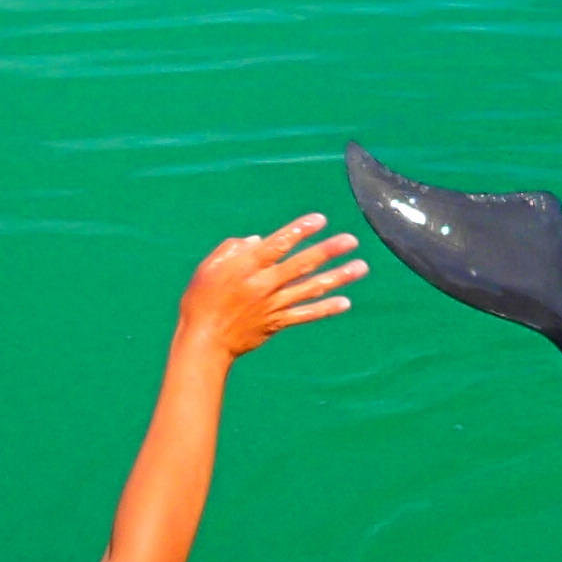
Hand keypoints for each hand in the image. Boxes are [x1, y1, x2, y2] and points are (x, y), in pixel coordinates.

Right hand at [176, 212, 366, 360]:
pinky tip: (345, 302)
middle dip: (329, 251)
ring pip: (310, 288)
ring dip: (338, 278)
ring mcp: (273, 305)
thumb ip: (233, 249)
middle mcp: (264, 284)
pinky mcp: (277, 323)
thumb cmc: (201, 300)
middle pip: (302, 264)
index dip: (300, 230)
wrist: (203, 341)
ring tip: (361, 267)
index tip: (321, 220)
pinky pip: (305, 315)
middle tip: (352, 240)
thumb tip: (259, 240)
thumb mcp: (209, 267)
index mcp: (247, 266)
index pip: (279, 244)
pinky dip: (325, 309)